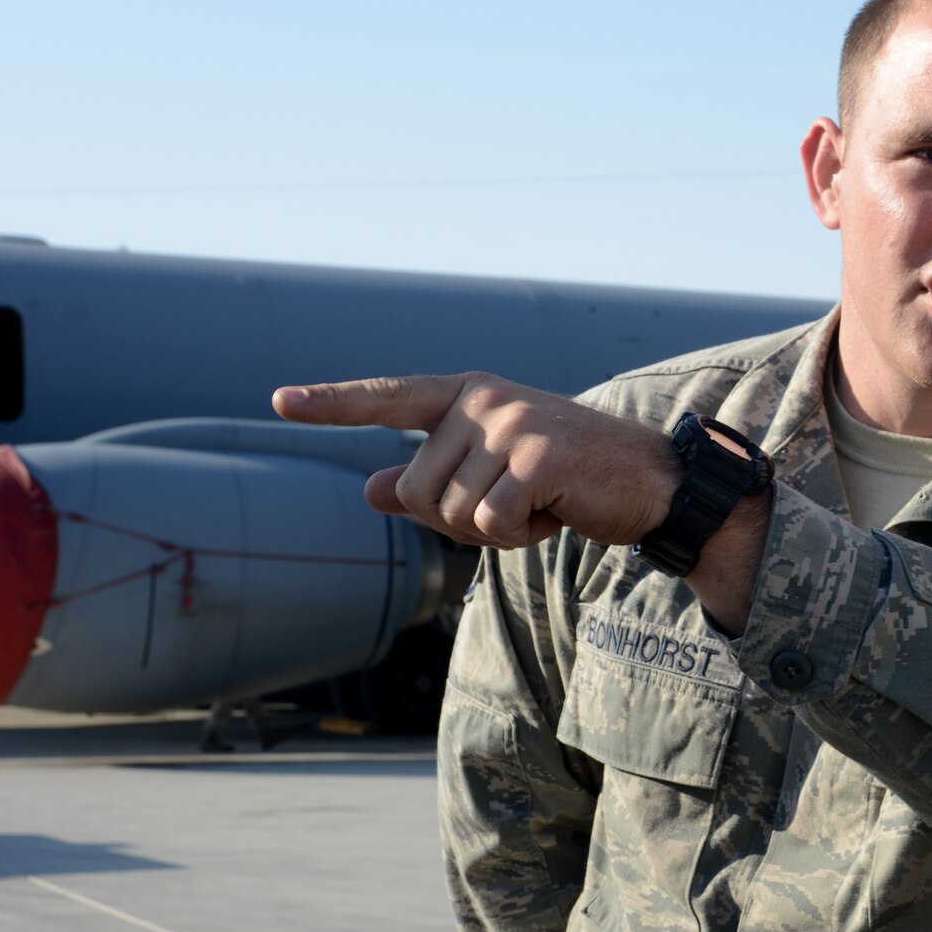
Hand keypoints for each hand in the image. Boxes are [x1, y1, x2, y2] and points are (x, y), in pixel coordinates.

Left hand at [271, 374, 679, 549]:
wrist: (653, 483)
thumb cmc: (571, 480)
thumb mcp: (495, 477)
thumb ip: (433, 481)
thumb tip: (371, 489)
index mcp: (468, 396)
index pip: (389, 399)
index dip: (332, 403)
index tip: (278, 401)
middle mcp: (483, 399)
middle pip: (417, 491)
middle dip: (459, 521)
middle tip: (517, 505)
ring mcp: (511, 422)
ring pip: (452, 513)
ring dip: (496, 531)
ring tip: (542, 503)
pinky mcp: (538, 453)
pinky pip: (490, 523)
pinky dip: (521, 536)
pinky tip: (557, 511)